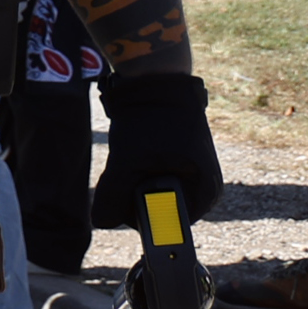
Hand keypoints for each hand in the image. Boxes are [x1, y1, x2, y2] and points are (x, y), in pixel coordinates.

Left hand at [90, 70, 222, 228]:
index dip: (140, 214)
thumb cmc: (149, 120)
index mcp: (205, 194)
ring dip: (133, 181)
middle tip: (129, 165)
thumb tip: (102, 223)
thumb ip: (113, 197)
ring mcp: (193, 176)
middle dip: (134, 195)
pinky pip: (151, 180)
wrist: (155, 82)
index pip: (167, 226)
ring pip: (151, 195)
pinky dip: (136, 171)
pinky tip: (135, 151)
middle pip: (158, 211)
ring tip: (134, 154)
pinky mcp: (180, 165)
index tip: (126, 190)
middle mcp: (205, 188)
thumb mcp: (127, 161)